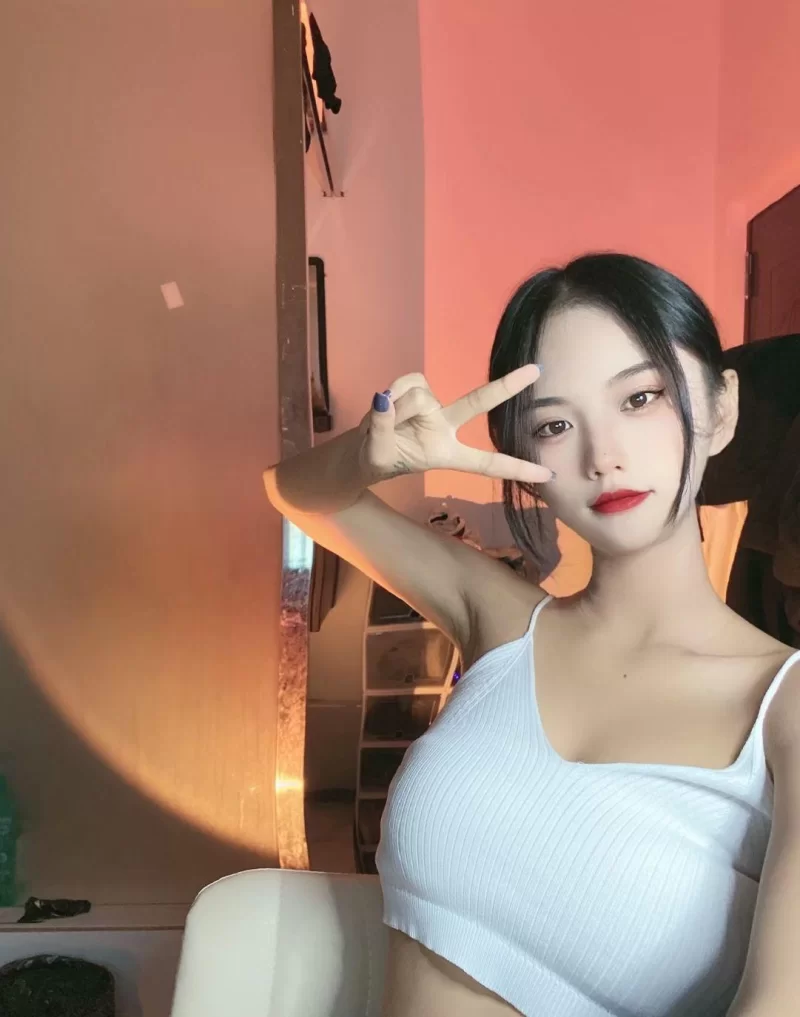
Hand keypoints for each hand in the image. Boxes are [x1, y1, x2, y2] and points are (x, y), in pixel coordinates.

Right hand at [359, 366, 552, 484]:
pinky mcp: (417, 389)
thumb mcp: (377, 455)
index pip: (487, 463)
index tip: (549, 476)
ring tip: (383, 424)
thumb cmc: (377, 459)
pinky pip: (409, 382)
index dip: (517, 468)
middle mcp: (446, 427)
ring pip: (421, 397)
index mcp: (446, 454)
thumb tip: (385, 400)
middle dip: (507, 386)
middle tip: (537, 369)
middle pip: (478, 402)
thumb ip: (382, 428)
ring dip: (397, 410)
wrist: (360, 450)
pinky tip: (383, 404)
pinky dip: (392, 391)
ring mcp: (432, 407)